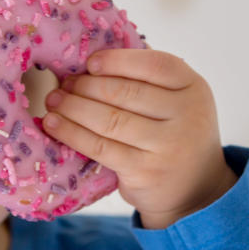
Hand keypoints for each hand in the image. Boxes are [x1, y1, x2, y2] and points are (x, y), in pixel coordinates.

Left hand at [41, 49, 237, 228]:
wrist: (195, 189)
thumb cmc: (174, 135)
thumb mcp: (177, 101)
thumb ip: (148, 81)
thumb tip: (90, 63)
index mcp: (194, 87)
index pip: (154, 65)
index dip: (117, 61)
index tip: (90, 63)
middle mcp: (187, 115)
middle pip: (126, 92)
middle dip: (87, 86)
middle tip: (64, 84)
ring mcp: (167, 146)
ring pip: (109, 119)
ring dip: (73, 107)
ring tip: (54, 101)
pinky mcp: (145, 172)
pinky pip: (100, 147)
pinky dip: (72, 133)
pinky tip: (54, 124)